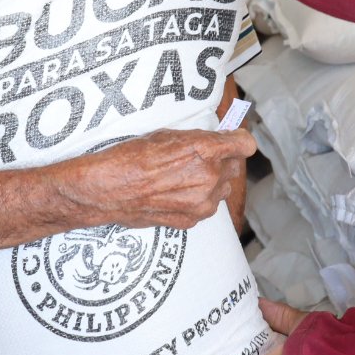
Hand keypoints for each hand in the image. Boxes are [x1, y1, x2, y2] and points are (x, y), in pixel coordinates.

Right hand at [57, 127, 256, 230]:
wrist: (109, 189)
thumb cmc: (132, 157)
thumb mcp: (167, 135)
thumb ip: (198, 140)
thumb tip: (217, 141)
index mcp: (205, 151)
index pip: (245, 145)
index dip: (238, 141)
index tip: (232, 140)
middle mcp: (209, 178)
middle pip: (233, 167)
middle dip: (220, 161)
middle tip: (197, 158)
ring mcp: (202, 202)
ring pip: (221, 188)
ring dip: (210, 182)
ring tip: (182, 178)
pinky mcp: (192, 219)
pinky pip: (205, 206)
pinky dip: (196, 199)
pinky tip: (173, 193)